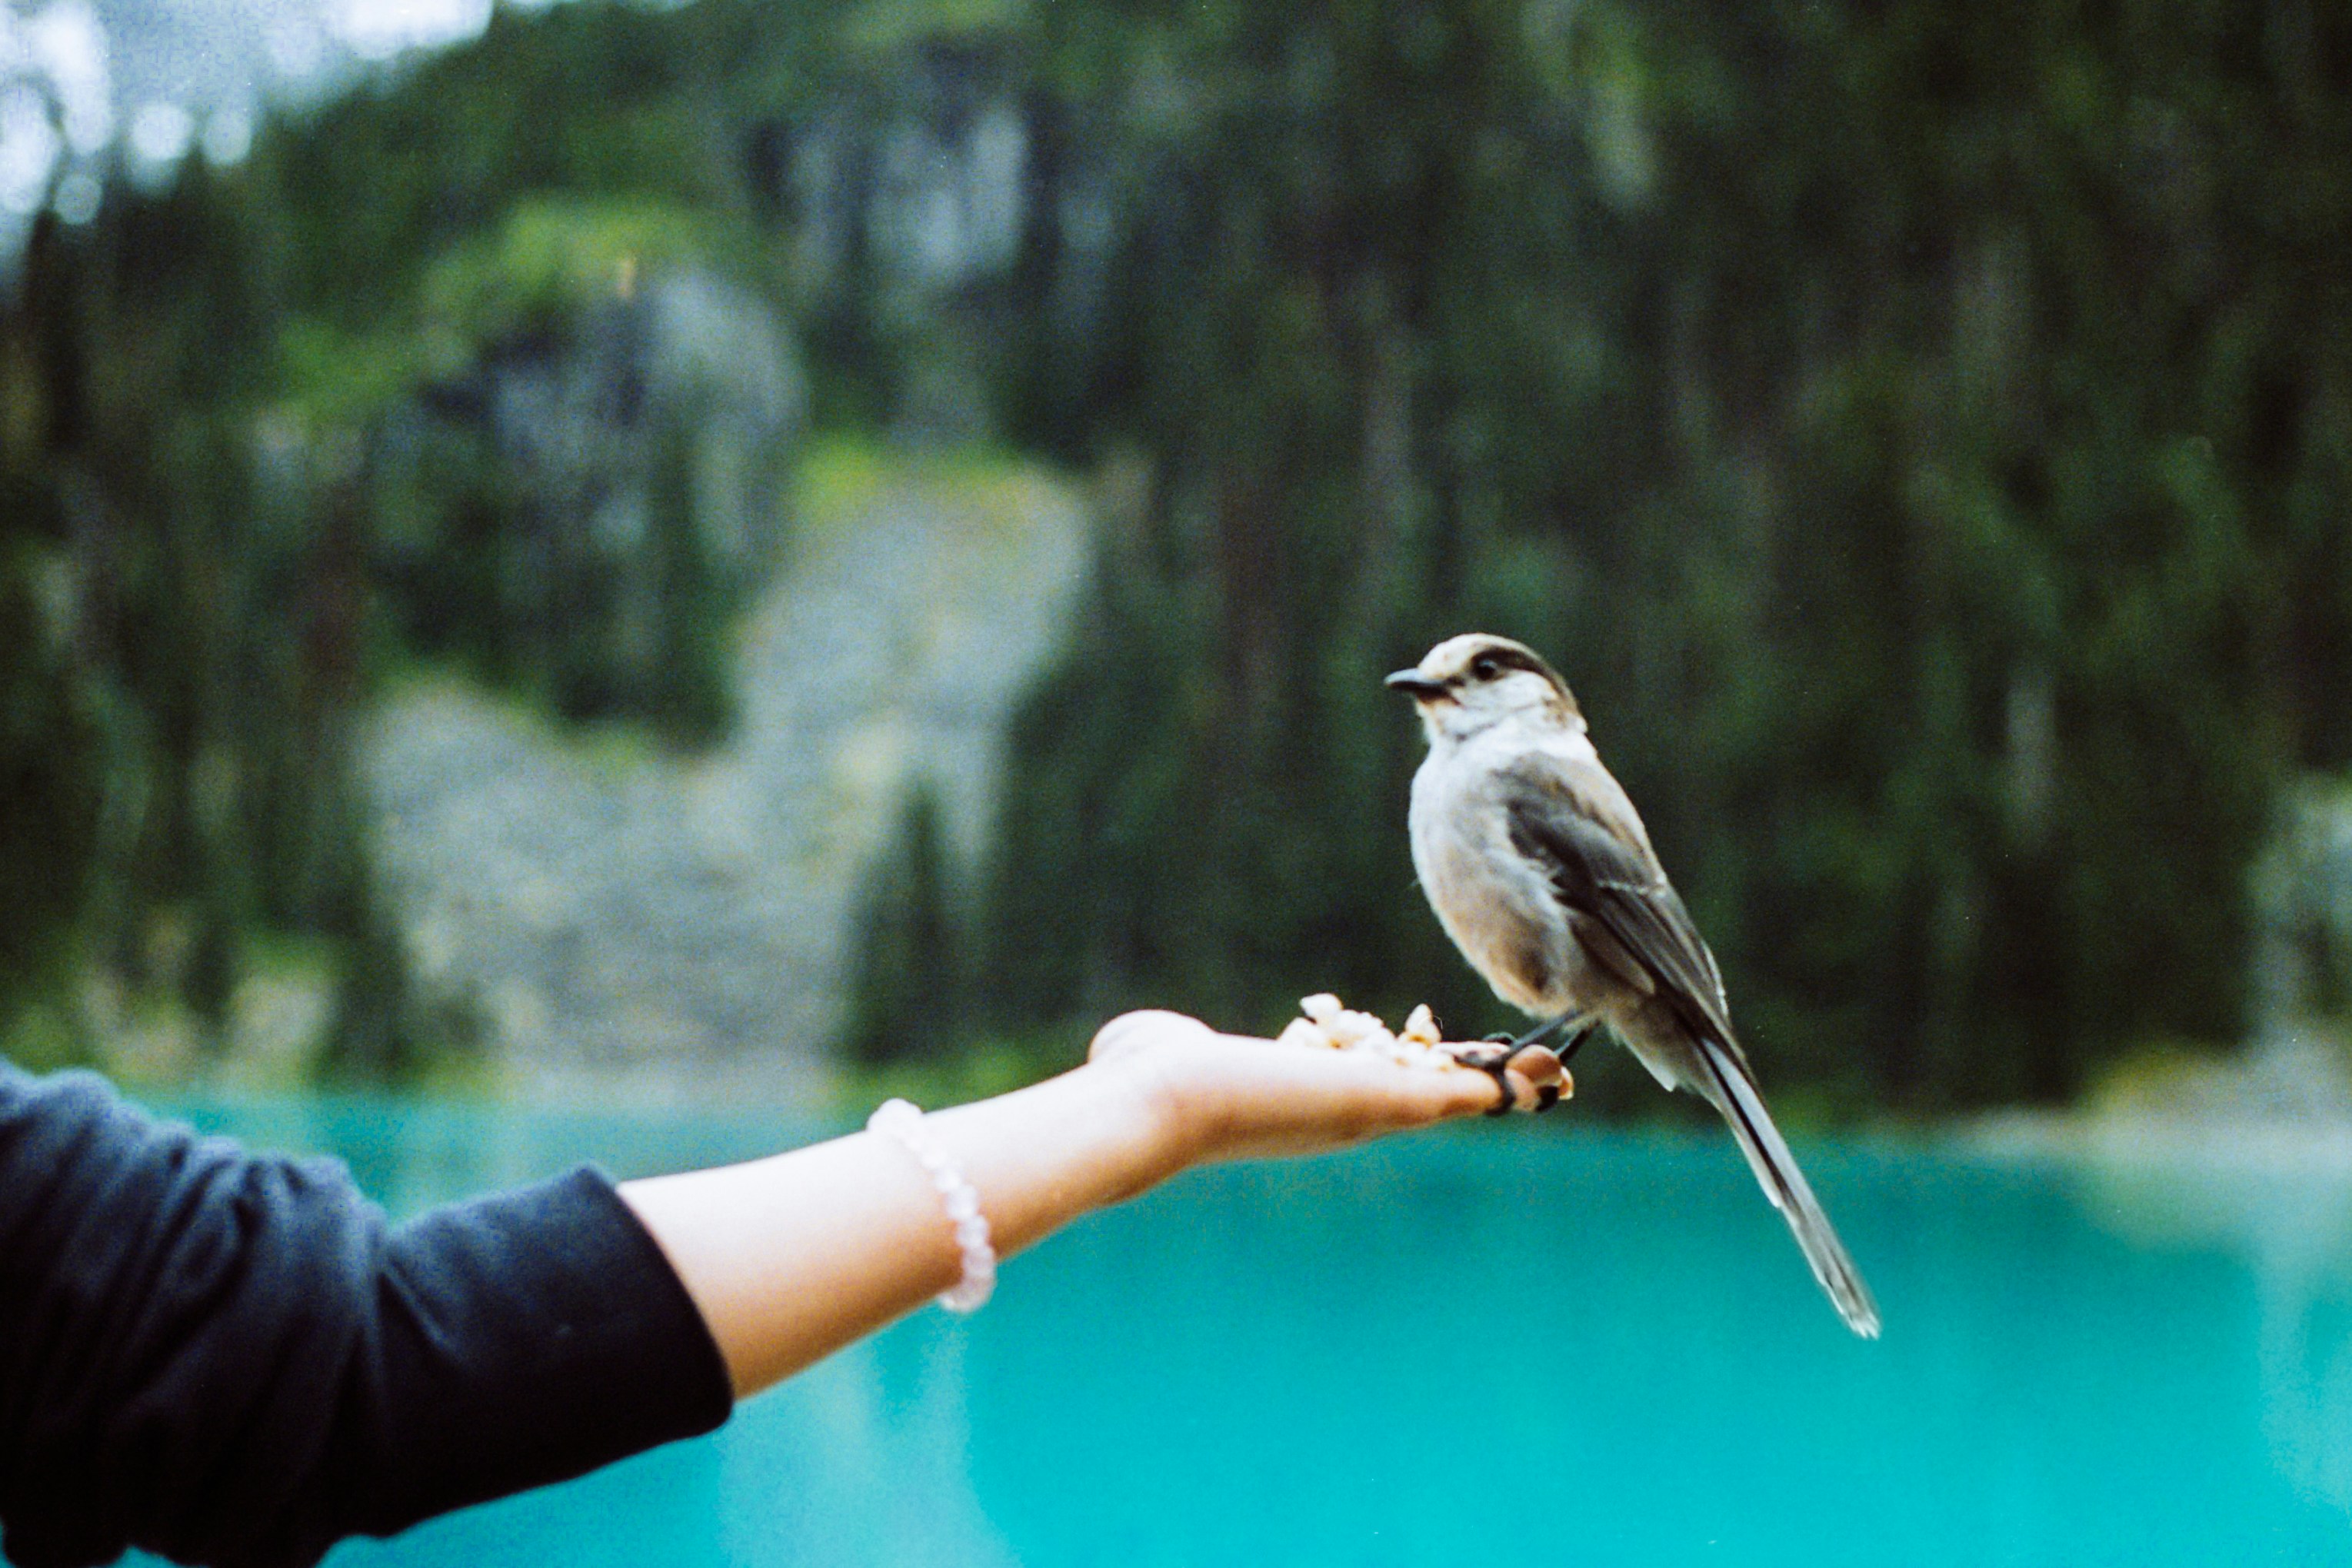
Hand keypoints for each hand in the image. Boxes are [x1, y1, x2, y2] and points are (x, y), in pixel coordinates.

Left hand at [1087, 1009, 1549, 1168]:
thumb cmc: (1143, 1078)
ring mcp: (1362, 1113)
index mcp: (1300, 1104)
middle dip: (1471, 1085)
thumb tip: (1141, 1042)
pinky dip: (1504, 1085)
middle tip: (1526, 1078)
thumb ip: (1166, 1043)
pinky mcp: (1378, 1099)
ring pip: (1448, 1098)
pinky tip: (1547, 1075)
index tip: (1442, 1066)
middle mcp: (1338, 1117)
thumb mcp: (1163, 1050)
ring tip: (1555, 1073)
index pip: (1367, 1089)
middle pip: (1421, 1100)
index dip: (1409, 1075)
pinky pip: (1457, 1093)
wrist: (1158, 1102)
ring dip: (1504, 1086)